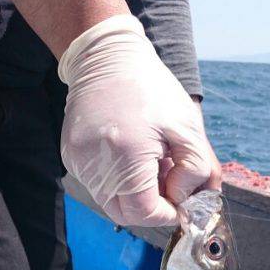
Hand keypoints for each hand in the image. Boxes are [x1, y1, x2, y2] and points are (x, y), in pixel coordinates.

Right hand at [59, 15, 211, 226]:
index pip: (146, 213)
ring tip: (151, 162)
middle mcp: (95, 163)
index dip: (168, 213)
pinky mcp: (71, 157)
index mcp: (125, 155)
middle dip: (152, 208)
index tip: (182, 200)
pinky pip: (99, 185)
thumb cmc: (151, 88)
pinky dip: (119, 180)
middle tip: (169, 184)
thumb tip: (186, 202)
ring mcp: (79, 162)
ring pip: (112, 203)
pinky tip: (131, 154)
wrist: (106, 55)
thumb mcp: (188, 126)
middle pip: (126, 215)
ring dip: (136, 194)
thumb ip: (197, 170)